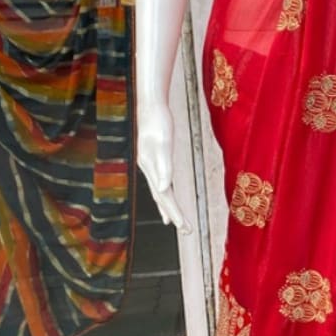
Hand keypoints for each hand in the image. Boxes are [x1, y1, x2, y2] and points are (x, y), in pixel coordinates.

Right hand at [137, 101, 191, 232]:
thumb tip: (165, 189)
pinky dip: (164, 193)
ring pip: (160, 191)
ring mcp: (150, 164)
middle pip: (162, 197)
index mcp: (152, 168)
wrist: (150, 105)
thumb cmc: (158, 121)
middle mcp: (149, 169)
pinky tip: (166, 195)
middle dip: (173, 214)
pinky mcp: (153, 158)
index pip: (165, 197)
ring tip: (174, 223)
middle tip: (186, 230)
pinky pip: (160, 181)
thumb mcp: (163, 143)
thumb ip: (163, 167)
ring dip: (167, 207)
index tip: (183, 226)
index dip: (174, 212)